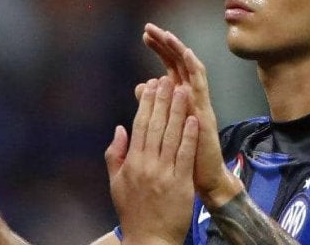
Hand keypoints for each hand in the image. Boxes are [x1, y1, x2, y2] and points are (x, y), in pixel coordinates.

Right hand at [106, 77, 199, 244]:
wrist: (150, 239)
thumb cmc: (133, 212)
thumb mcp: (115, 183)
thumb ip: (115, 154)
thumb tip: (119, 129)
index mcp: (131, 162)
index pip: (139, 126)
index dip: (146, 104)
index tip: (150, 86)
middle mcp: (147, 164)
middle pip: (155, 125)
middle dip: (162, 100)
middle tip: (167, 80)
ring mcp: (164, 173)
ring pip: (172, 135)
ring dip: (178, 111)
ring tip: (182, 90)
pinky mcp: (181, 182)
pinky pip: (185, 154)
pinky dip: (190, 135)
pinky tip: (194, 119)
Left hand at [141, 23, 243, 207]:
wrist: (202, 177)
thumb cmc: (183, 155)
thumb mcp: (162, 125)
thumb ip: (152, 105)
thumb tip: (140, 86)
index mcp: (178, 98)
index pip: (167, 66)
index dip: (158, 50)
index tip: (144, 35)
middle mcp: (190, 96)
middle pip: (178, 62)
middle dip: (165, 44)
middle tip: (150, 28)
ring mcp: (198, 102)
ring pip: (190, 68)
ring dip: (178, 50)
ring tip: (165, 34)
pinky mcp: (205, 110)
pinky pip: (201, 85)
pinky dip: (194, 67)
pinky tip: (186, 53)